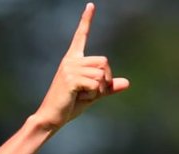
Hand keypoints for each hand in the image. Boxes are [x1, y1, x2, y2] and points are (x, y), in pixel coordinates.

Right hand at [34, 3, 129, 129]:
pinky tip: (78, 98)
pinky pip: (96, 85)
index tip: (91, 5)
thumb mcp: (92, 94)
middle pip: (104, 62)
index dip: (86, 20)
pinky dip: (93, 95)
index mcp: (73, 60)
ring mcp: (70, 68)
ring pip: (101, 75)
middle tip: (92, 93)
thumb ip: (107, 87)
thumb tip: (127, 83)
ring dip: (99, 90)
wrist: (51, 118)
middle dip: (106, 80)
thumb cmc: (69, 105)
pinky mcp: (71, 79)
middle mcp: (70, 60)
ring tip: (82, 96)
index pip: (81, 36)